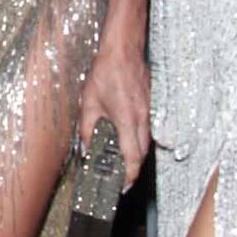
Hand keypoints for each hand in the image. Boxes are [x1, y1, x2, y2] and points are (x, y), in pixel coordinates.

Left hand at [77, 44, 150, 189]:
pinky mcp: (150, 105)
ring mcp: (149, 111)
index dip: (130, 175)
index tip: (124, 186)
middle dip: (133, 168)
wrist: (123, 50)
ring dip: (136, 153)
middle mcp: (142, 119)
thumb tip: (85, 147)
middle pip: (142, 152)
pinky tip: (126, 138)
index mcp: (127, 120)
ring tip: (122, 161)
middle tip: (122, 177)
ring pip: (146, 141)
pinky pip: (146, 129)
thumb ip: (86, 128)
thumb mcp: (89, 103)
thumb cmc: (106, 73)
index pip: (133, 156)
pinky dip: (138, 139)